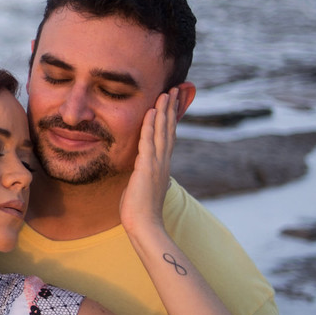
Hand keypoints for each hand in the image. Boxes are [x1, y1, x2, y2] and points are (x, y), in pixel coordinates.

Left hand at [119, 88, 178, 235]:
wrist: (144, 225)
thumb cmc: (141, 210)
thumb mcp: (143, 187)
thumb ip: (145, 176)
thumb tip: (143, 173)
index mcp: (162, 165)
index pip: (168, 136)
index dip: (170, 118)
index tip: (172, 102)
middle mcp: (163, 162)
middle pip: (169, 129)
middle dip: (171, 108)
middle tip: (175, 89)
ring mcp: (157, 164)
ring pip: (162, 131)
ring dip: (163, 111)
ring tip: (166, 92)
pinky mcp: (147, 167)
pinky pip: (148, 142)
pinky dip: (150, 126)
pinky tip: (151, 111)